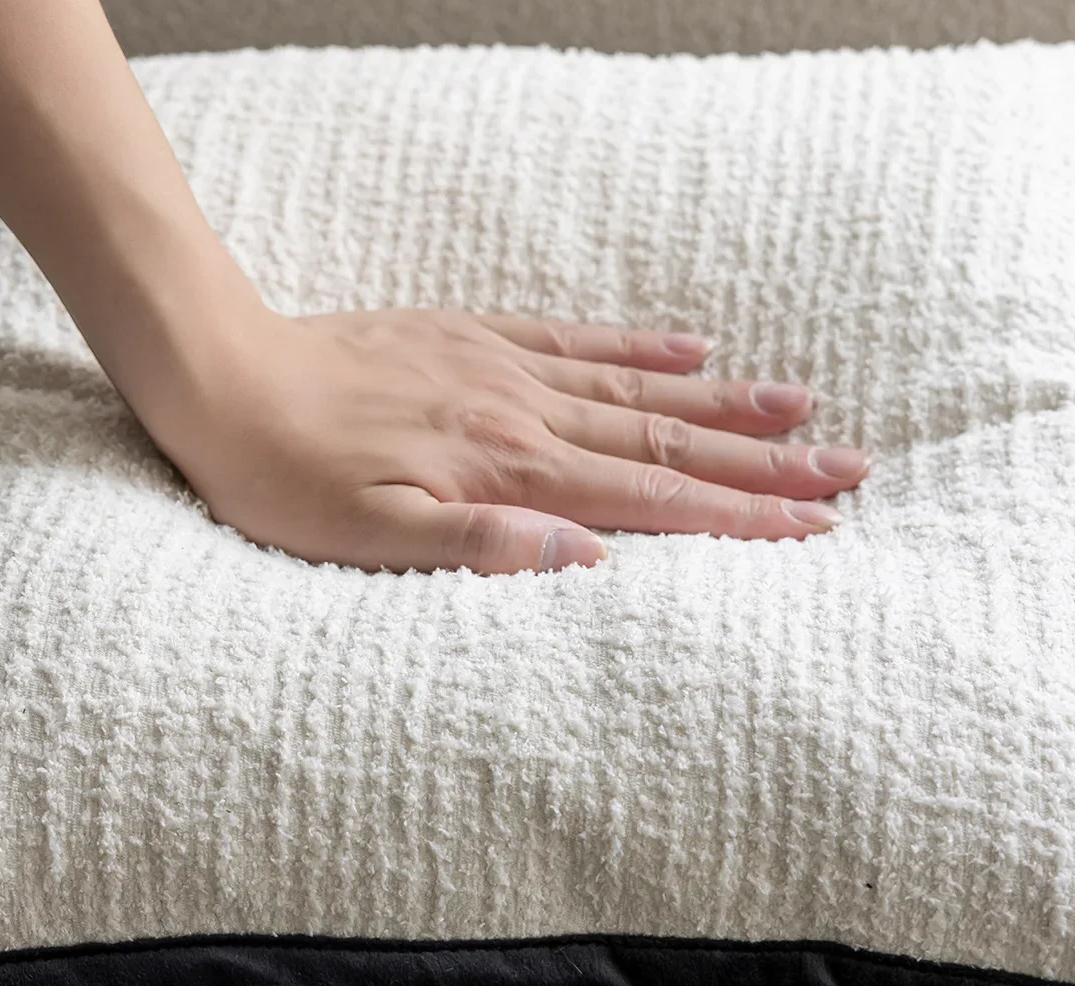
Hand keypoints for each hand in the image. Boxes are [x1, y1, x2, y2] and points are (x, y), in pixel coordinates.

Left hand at [144, 305, 870, 574]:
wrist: (225, 378)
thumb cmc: (288, 477)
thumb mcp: (365, 540)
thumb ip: (480, 549)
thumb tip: (588, 557)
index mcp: (508, 472)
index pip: (649, 500)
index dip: (738, 518)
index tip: (814, 528)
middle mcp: (525, 414)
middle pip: (668, 441)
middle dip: (763, 464)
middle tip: (849, 468)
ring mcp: (507, 369)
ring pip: (639, 391)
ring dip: (727, 403)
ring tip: (804, 408)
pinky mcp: (479, 340)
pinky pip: (578, 340)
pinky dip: (643, 347)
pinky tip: (693, 346)